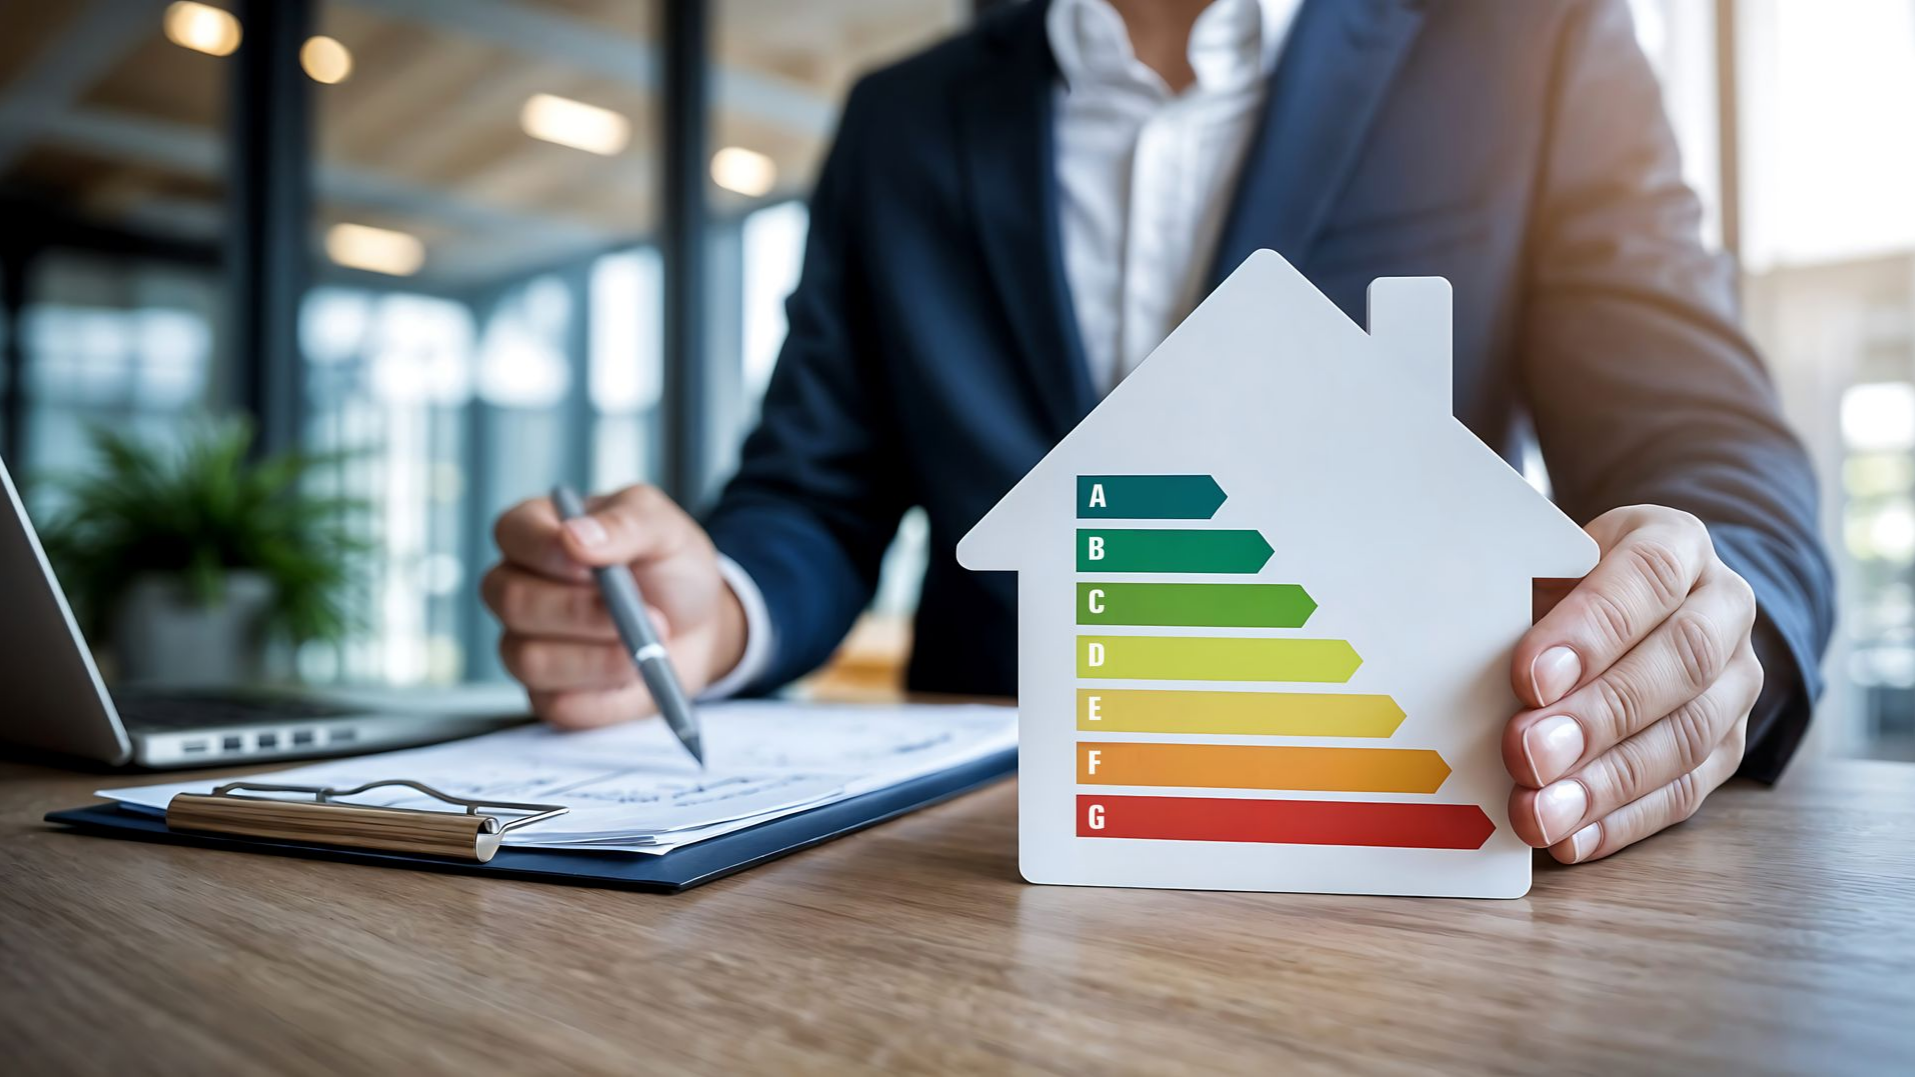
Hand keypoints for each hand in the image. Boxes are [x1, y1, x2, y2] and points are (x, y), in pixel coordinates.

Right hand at [481, 485, 748, 728]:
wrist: (700, 626)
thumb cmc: (670, 567)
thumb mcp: (664, 529)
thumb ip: (625, 524)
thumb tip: (575, 536)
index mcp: (538, 532)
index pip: (512, 532)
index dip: (545, 550)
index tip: (592, 567)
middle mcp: (518, 588)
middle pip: (512, 601)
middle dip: (581, 612)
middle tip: (644, 614)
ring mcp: (525, 644)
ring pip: (531, 659)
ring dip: (600, 657)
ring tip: (648, 645)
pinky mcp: (546, 695)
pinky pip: (559, 704)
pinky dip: (605, 693)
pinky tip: (633, 674)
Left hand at [1505, 505, 1761, 863]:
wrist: (1641, 603)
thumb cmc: (1569, 581)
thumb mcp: (1542, 562)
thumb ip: (1514, 592)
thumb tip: (1447, 632)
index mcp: (1675, 544)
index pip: (1646, 576)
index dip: (1592, 629)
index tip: (1529, 675)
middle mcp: (1722, 609)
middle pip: (1679, 662)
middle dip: (1598, 715)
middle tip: (1527, 752)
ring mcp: (1734, 683)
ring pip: (1688, 736)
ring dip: (1607, 782)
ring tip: (1540, 811)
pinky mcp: (1726, 746)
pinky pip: (1685, 791)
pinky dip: (1622, 821)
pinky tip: (1570, 838)